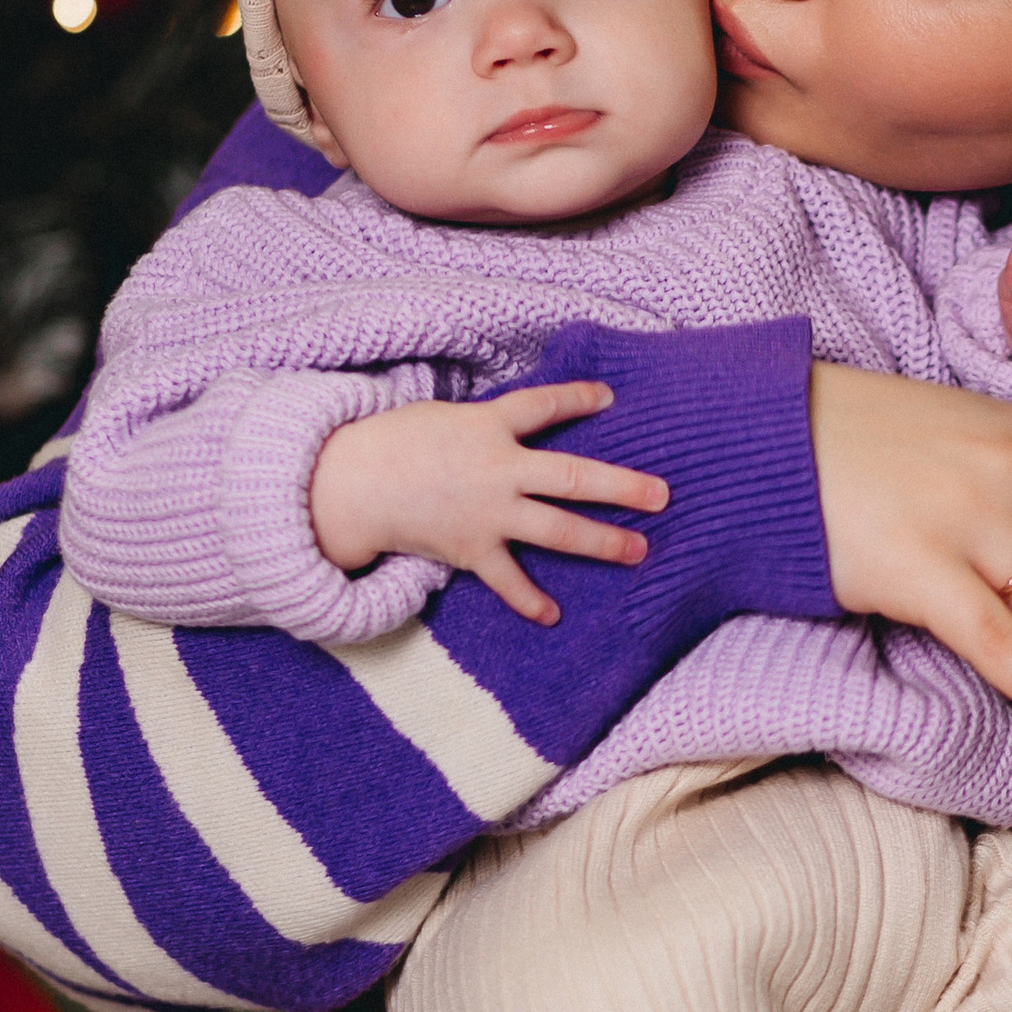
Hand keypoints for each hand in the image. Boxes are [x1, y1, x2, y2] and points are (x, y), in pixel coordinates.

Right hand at [309, 381, 667, 624]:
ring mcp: (489, 513)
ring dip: (602, 541)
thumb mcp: (442, 417)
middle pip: (575, 476)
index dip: (578, 398)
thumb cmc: (389, 443)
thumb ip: (483, 424)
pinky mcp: (471, 549)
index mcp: (490, 426)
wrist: (350, 485)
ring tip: (639, 550)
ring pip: (558, 529)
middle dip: (622, 486)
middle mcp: (500, 469)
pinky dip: (529, 599)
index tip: (609, 396)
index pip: (544, 407)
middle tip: (662, 494)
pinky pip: (508, 580)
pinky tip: (553, 614)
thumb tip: (512, 424)